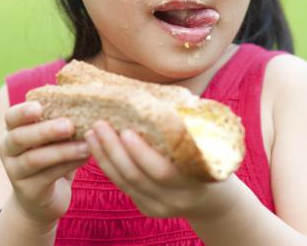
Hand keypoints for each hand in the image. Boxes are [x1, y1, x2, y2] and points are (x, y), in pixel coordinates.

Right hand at [0, 101, 89, 225]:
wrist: (44, 198)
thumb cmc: (54, 155)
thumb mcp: (55, 135)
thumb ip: (62, 117)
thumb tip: (91, 92)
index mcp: (13, 129)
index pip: (11, 117)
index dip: (23, 111)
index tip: (39, 107)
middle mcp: (8, 149)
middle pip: (20, 137)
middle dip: (45, 130)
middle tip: (69, 125)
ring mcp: (14, 171)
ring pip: (35, 159)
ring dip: (63, 151)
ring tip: (86, 146)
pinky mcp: (28, 191)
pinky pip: (47, 176)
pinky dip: (68, 165)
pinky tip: (85, 158)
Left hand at [85, 119, 224, 218]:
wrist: (214, 198)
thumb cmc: (212, 158)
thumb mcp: (209, 144)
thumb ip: (188, 125)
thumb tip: (161, 98)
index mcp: (193, 180)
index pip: (161, 170)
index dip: (141, 152)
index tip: (126, 130)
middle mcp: (176, 198)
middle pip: (136, 176)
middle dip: (114, 149)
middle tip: (100, 124)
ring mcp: (159, 207)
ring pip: (125, 182)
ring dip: (105, 156)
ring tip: (92, 132)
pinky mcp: (147, 207)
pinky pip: (123, 186)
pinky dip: (108, 166)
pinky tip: (98, 147)